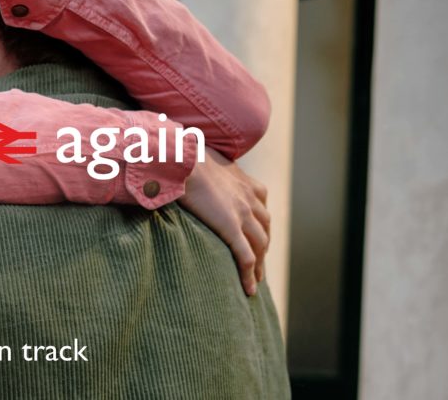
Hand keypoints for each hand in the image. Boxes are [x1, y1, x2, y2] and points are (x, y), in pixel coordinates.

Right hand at [177, 148, 269, 296]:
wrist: (183, 160)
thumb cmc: (185, 158)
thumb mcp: (204, 162)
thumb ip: (206, 173)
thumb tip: (189, 173)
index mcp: (248, 184)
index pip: (261, 211)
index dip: (260, 228)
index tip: (256, 240)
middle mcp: (251, 199)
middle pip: (264, 230)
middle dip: (263, 248)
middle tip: (259, 265)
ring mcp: (243, 214)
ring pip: (260, 246)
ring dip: (260, 265)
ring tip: (256, 281)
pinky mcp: (231, 227)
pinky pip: (246, 256)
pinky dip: (249, 274)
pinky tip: (249, 290)